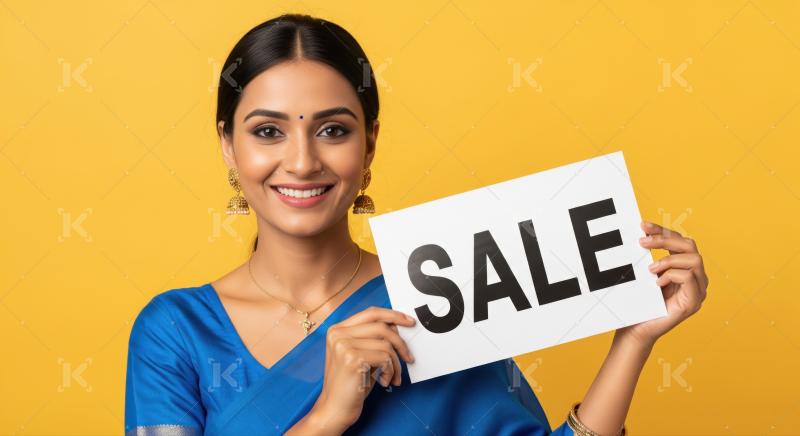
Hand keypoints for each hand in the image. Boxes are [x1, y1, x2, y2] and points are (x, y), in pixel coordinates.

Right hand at [310, 306, 415, 432]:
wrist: (334, 409)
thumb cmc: (351, 384)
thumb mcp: (360, 354)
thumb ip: (373, 338)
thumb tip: (398, 325)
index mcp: (338, 329)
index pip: (371, 313)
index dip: (393, 315)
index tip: (410, 322)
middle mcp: (338, 333)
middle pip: (382, 326)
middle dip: (401, 343)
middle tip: (409, 358)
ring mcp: (344, 345)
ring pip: (386, 343)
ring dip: (396, 363)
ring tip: (394, 377)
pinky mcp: (352, 358)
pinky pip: (385, 358)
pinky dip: (391, 371)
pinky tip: (385, 382)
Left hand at [615, 221, 708, 346]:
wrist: (636, 329)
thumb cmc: (639, 302)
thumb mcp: (644, 274)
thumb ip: (650, 257)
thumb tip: (642, 233)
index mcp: (685, 268)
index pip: (680, 241)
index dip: (662, 230)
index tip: (642, 225)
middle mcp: (696, 278)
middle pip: (690, 245)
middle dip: (665, 240)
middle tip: (642, 242)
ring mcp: (698, 291)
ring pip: (694, 259)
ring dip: (669, 260)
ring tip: (650, 269)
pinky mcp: (694, 303)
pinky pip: (691, 277)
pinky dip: (673, 275)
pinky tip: (657, 282)